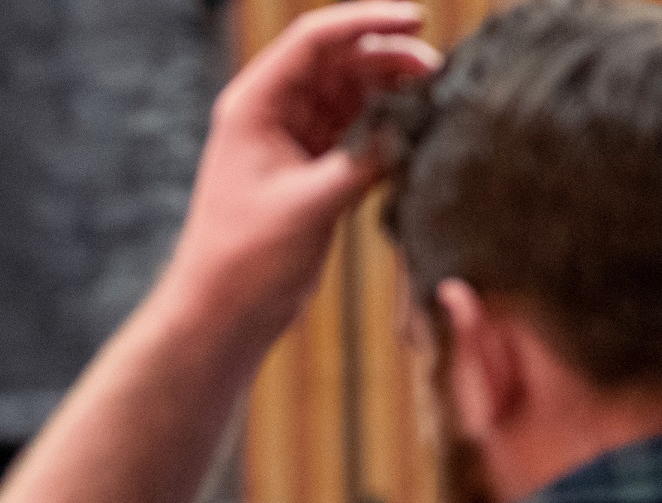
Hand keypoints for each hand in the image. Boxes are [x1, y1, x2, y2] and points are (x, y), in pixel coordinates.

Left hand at [155, 2, 435, 352]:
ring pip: (355, 94)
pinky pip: (360, 130)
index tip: (418, 21)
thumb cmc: (245, 260)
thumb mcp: (309, 204)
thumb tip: (416, 125)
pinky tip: (418, 136)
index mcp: (255, 105)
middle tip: (438, 77)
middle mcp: (274, 114)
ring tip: (433, 105)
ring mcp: (296, 139)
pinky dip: (388, 128)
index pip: (315, 39)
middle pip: (342, 60)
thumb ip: (364, 160)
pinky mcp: (315, 169)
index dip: (367, 21)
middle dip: (390, 59)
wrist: (223, 314)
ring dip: (393, 93)